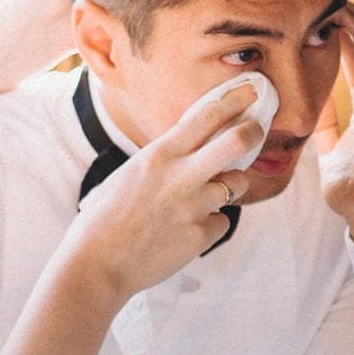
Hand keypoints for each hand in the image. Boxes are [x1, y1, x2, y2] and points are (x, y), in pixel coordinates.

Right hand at [62, 81, 260, 303]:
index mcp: (159, 155)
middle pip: (236, 142)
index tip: (251, 90)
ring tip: (205, 197)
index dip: (234, 99)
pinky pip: (221, 222)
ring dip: (230, 187)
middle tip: (256, 132)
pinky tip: (185, 231)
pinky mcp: (200, 236)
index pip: (205, 116)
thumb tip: (192, 150)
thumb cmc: (106, 218)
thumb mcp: (131, 174)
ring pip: (236, 184)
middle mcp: (180, 176)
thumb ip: (164, 161)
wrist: (97, 264)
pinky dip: (210, 225)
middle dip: (253, 133)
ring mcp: (193, 207)